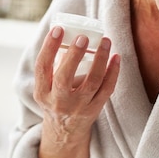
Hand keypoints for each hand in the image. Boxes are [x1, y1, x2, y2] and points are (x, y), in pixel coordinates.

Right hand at [34, 26, 119, 156]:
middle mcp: (58, 101)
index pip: (42, 67)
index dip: (49, 47)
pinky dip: (113, 72)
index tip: (58, 29)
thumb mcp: (46, 86)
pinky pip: (106, 89)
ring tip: (105, 41)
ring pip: (91, 83)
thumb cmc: (56, 98)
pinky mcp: (94, 110)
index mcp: (42, 92)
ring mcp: (77, 107)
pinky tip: (116, 57)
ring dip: (100, 60)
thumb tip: (67, 32)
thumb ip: (53, 64)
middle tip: (83, 37)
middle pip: (64, 78)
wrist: (65, 131)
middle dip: (74, 56)